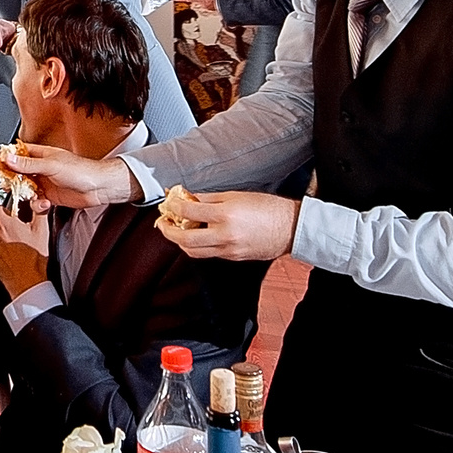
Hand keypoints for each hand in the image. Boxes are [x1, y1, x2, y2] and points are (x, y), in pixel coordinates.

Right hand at [1, 142, 133, 208]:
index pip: (16, 153)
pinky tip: (44, 203)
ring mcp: (44, 182)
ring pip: (24, 189)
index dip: (4, 159)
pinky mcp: (49, 196)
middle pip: (17, 173)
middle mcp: (40, 168)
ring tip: (29, 197)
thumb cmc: (82, 170)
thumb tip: (9, 159)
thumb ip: (28, 164)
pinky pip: (35, 202)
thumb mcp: (51, 165)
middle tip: (8, 187)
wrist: (99, 187)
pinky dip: (37, 205)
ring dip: (24, 195)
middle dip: (11, 181)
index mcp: (40, 154)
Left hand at [155, 188, 299, 261]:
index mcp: (225, 215)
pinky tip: (195, 236)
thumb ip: (209, 197)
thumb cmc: (267, 208)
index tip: (168, 202)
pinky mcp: (232, 257)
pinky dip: (196, 246)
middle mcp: (224, 234)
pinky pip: (207, 254)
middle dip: (167, 231)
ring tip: (175, 231)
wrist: (290, 228)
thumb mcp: (236, 195)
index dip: (173, 206)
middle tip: (162, 222)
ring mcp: (228, 249)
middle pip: (184, 238)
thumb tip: (188, 197)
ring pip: (193, 251)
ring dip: (179, 242)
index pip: (188, 211)